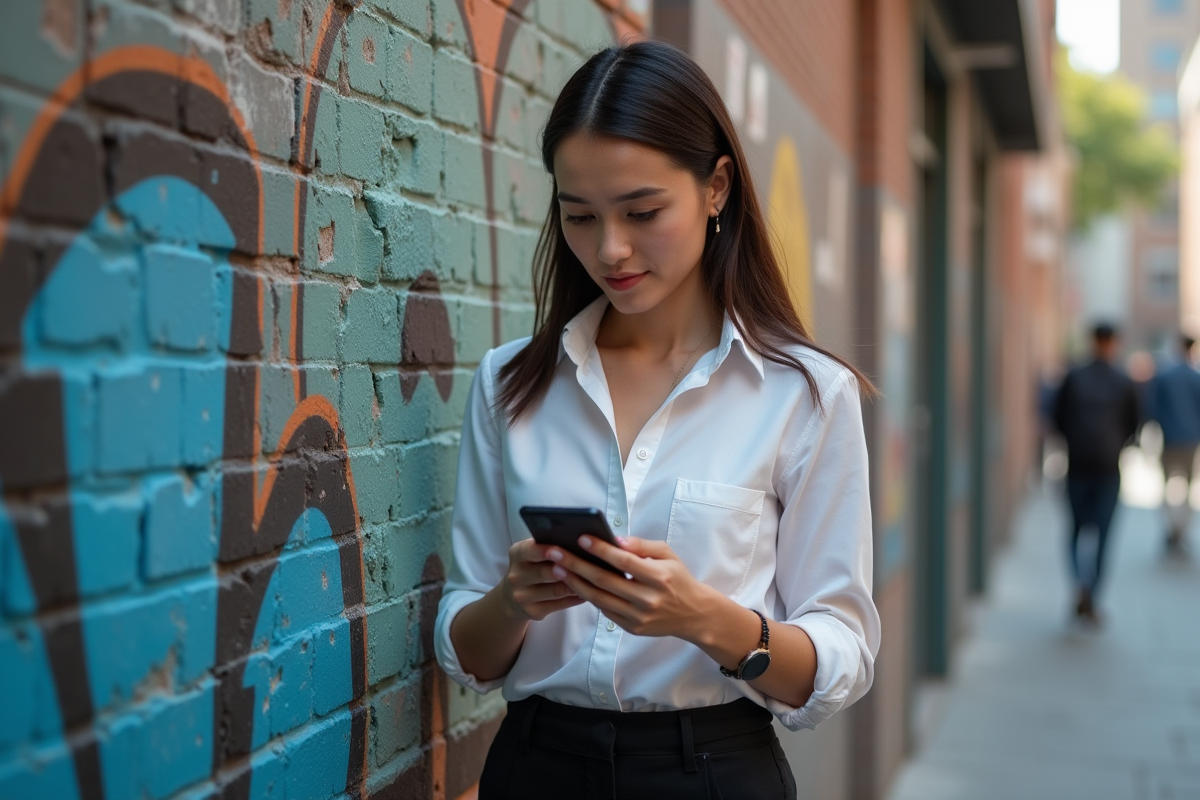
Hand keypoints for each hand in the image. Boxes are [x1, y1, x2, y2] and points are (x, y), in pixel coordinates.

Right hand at [500, 538, 586, 620]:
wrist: (513, 597)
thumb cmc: (532, 567)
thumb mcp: (532, 554)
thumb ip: (549, 547)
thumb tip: (580, 543)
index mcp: (517, 555)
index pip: (530, 550)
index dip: (547, 550)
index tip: (563, 548)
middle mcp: (516, 576)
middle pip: (545, 572)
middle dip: (567, 568)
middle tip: (587, 564)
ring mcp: (523, 596)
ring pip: (556, 590)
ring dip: (577, 584)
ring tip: (593, 578)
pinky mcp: (533, 611)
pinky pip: (560, 605)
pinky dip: (576, 598)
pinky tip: (587, 592)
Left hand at [547, 536, 718, 639]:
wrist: (694, 614)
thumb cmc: (678, 578)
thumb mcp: (668, 555)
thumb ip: (642, 546)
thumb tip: (615, 540)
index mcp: (659, 577)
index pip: (624, 561)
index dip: (601, 549)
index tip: (580, 538)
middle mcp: (648, 599)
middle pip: (604, 580)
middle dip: (576, 565)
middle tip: (555, 552)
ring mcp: (639, 616)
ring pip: (599, 598)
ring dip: (575, 582)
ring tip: (558, 568)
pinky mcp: (632, 628)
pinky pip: (605, 610)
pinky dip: (588, 596)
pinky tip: (575, 583)